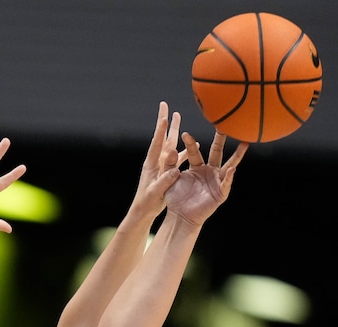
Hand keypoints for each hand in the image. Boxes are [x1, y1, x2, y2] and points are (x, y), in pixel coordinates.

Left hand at [130, 101, 185, 220]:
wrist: (144, 211)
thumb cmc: (147, 203)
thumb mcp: (155, 192)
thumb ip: (165, 180)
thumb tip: (175, 169)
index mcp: (152, 164)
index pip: (156, 144)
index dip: (160, 131)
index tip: (164, 117)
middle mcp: (157, 161)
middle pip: (162, 137)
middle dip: (164, 121)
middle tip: (165, 105)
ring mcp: (163, 165)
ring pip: (171, 144)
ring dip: (174, 130)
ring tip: (177, 116)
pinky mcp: (168, 170)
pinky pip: (179, 157)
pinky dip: (185, 149)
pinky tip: (193, 143)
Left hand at [164, 131, 247, 226]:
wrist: (179, 216)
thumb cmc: (174, 198)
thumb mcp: (169, 179)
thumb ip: (169, 165)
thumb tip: (171, 150)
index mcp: (196, 166)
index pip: (195, 151)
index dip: (191, 143)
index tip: (185, 134)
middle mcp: (208, 171)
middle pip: (216, 152)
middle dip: (220, 139)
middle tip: (225, 124)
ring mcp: (216, 181)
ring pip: (228, 165)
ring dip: (237, 155)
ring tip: (244, 143)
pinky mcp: (220, 193)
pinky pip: (226, 184)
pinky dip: (228, 178)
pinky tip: (231, 170)